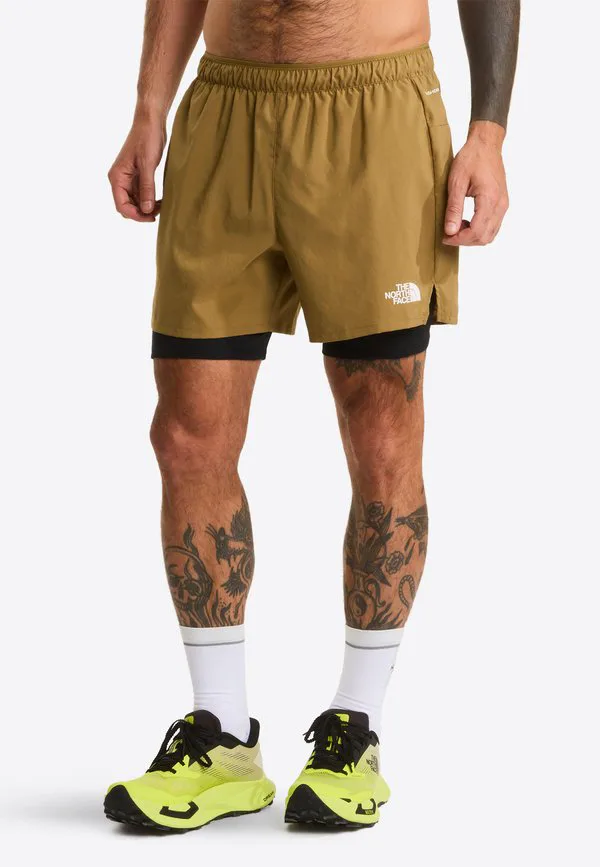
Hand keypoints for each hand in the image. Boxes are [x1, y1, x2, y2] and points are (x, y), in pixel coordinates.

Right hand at [108, 112, 166, 222]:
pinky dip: (150, 199)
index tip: (151, 217)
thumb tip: (146, 209)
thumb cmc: (146, 139)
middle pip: (127, 206)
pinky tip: (161, 200)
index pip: (121, 206)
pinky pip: (141, 194)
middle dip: (142, 212)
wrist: (150, 122)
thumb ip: (146, 188)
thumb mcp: (148, 165)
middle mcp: (120, 180)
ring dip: (147, 207)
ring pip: (135, 202)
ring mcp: (128, 179)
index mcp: (117, 177)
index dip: (136, 215)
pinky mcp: (137, 176)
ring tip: (163, 205)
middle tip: (160, 211)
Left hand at [443, 122, 508, 245]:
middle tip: (449, 233)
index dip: (459, 239)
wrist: (486, 144)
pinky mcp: (502, 203)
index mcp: (489, 199)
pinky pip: (493, 226)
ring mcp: (503, 205)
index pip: (476, 231)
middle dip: (465, 240)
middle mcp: (500, 205)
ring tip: (457, 227)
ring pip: (490, 235)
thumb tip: (450, 231)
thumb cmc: (471, 158)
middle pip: (484, 238)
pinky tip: (466, 222)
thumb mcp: (456, 182)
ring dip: (473, 237)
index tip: (445, 237)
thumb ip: (454, 208)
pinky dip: (479, 230)